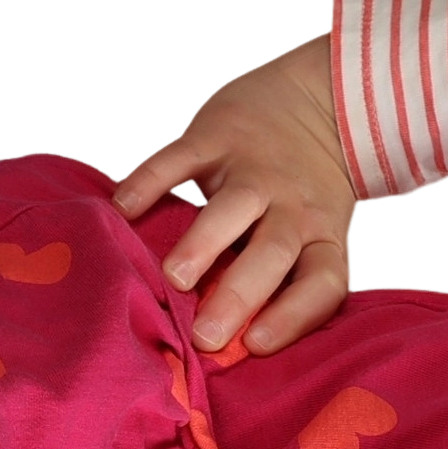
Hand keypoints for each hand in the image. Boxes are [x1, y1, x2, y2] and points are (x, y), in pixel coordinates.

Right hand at [112, 26, 360, 367]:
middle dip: (239, 295)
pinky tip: (124, 208)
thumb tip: (232, 346)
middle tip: (204, 334)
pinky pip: (181, 158)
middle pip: (272, 254)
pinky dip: (151, 181)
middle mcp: (293, 207)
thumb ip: (284, 279)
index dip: (294, 316)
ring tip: (174, 278)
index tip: (256, 344)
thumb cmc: (309, 192)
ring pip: (232, 208)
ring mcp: (256, 168)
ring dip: (203, 243)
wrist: (322, 102)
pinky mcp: (219, 134)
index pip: (322, 284)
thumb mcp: (319, 232)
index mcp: (322, 238)